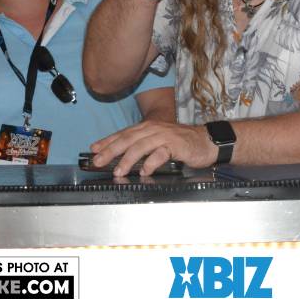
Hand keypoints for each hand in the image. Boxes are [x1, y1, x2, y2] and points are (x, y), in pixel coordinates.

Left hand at [90, 120, 218, 176]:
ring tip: (119, 171)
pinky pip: (161, 153)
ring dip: (128, 158)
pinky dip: (152, 162)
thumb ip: (142, 146)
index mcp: (147, 127)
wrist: (206, 141)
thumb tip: (120, 157)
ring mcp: (165, 136)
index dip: (107, 141)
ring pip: (142, 146)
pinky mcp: (176, 145)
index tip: (93, 150)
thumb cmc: (181, 143)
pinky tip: (145, 171)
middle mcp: (153, 129)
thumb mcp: (158, 141)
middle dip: (111, 150)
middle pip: (128, 139)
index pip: (123, 134)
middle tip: (98, 161)